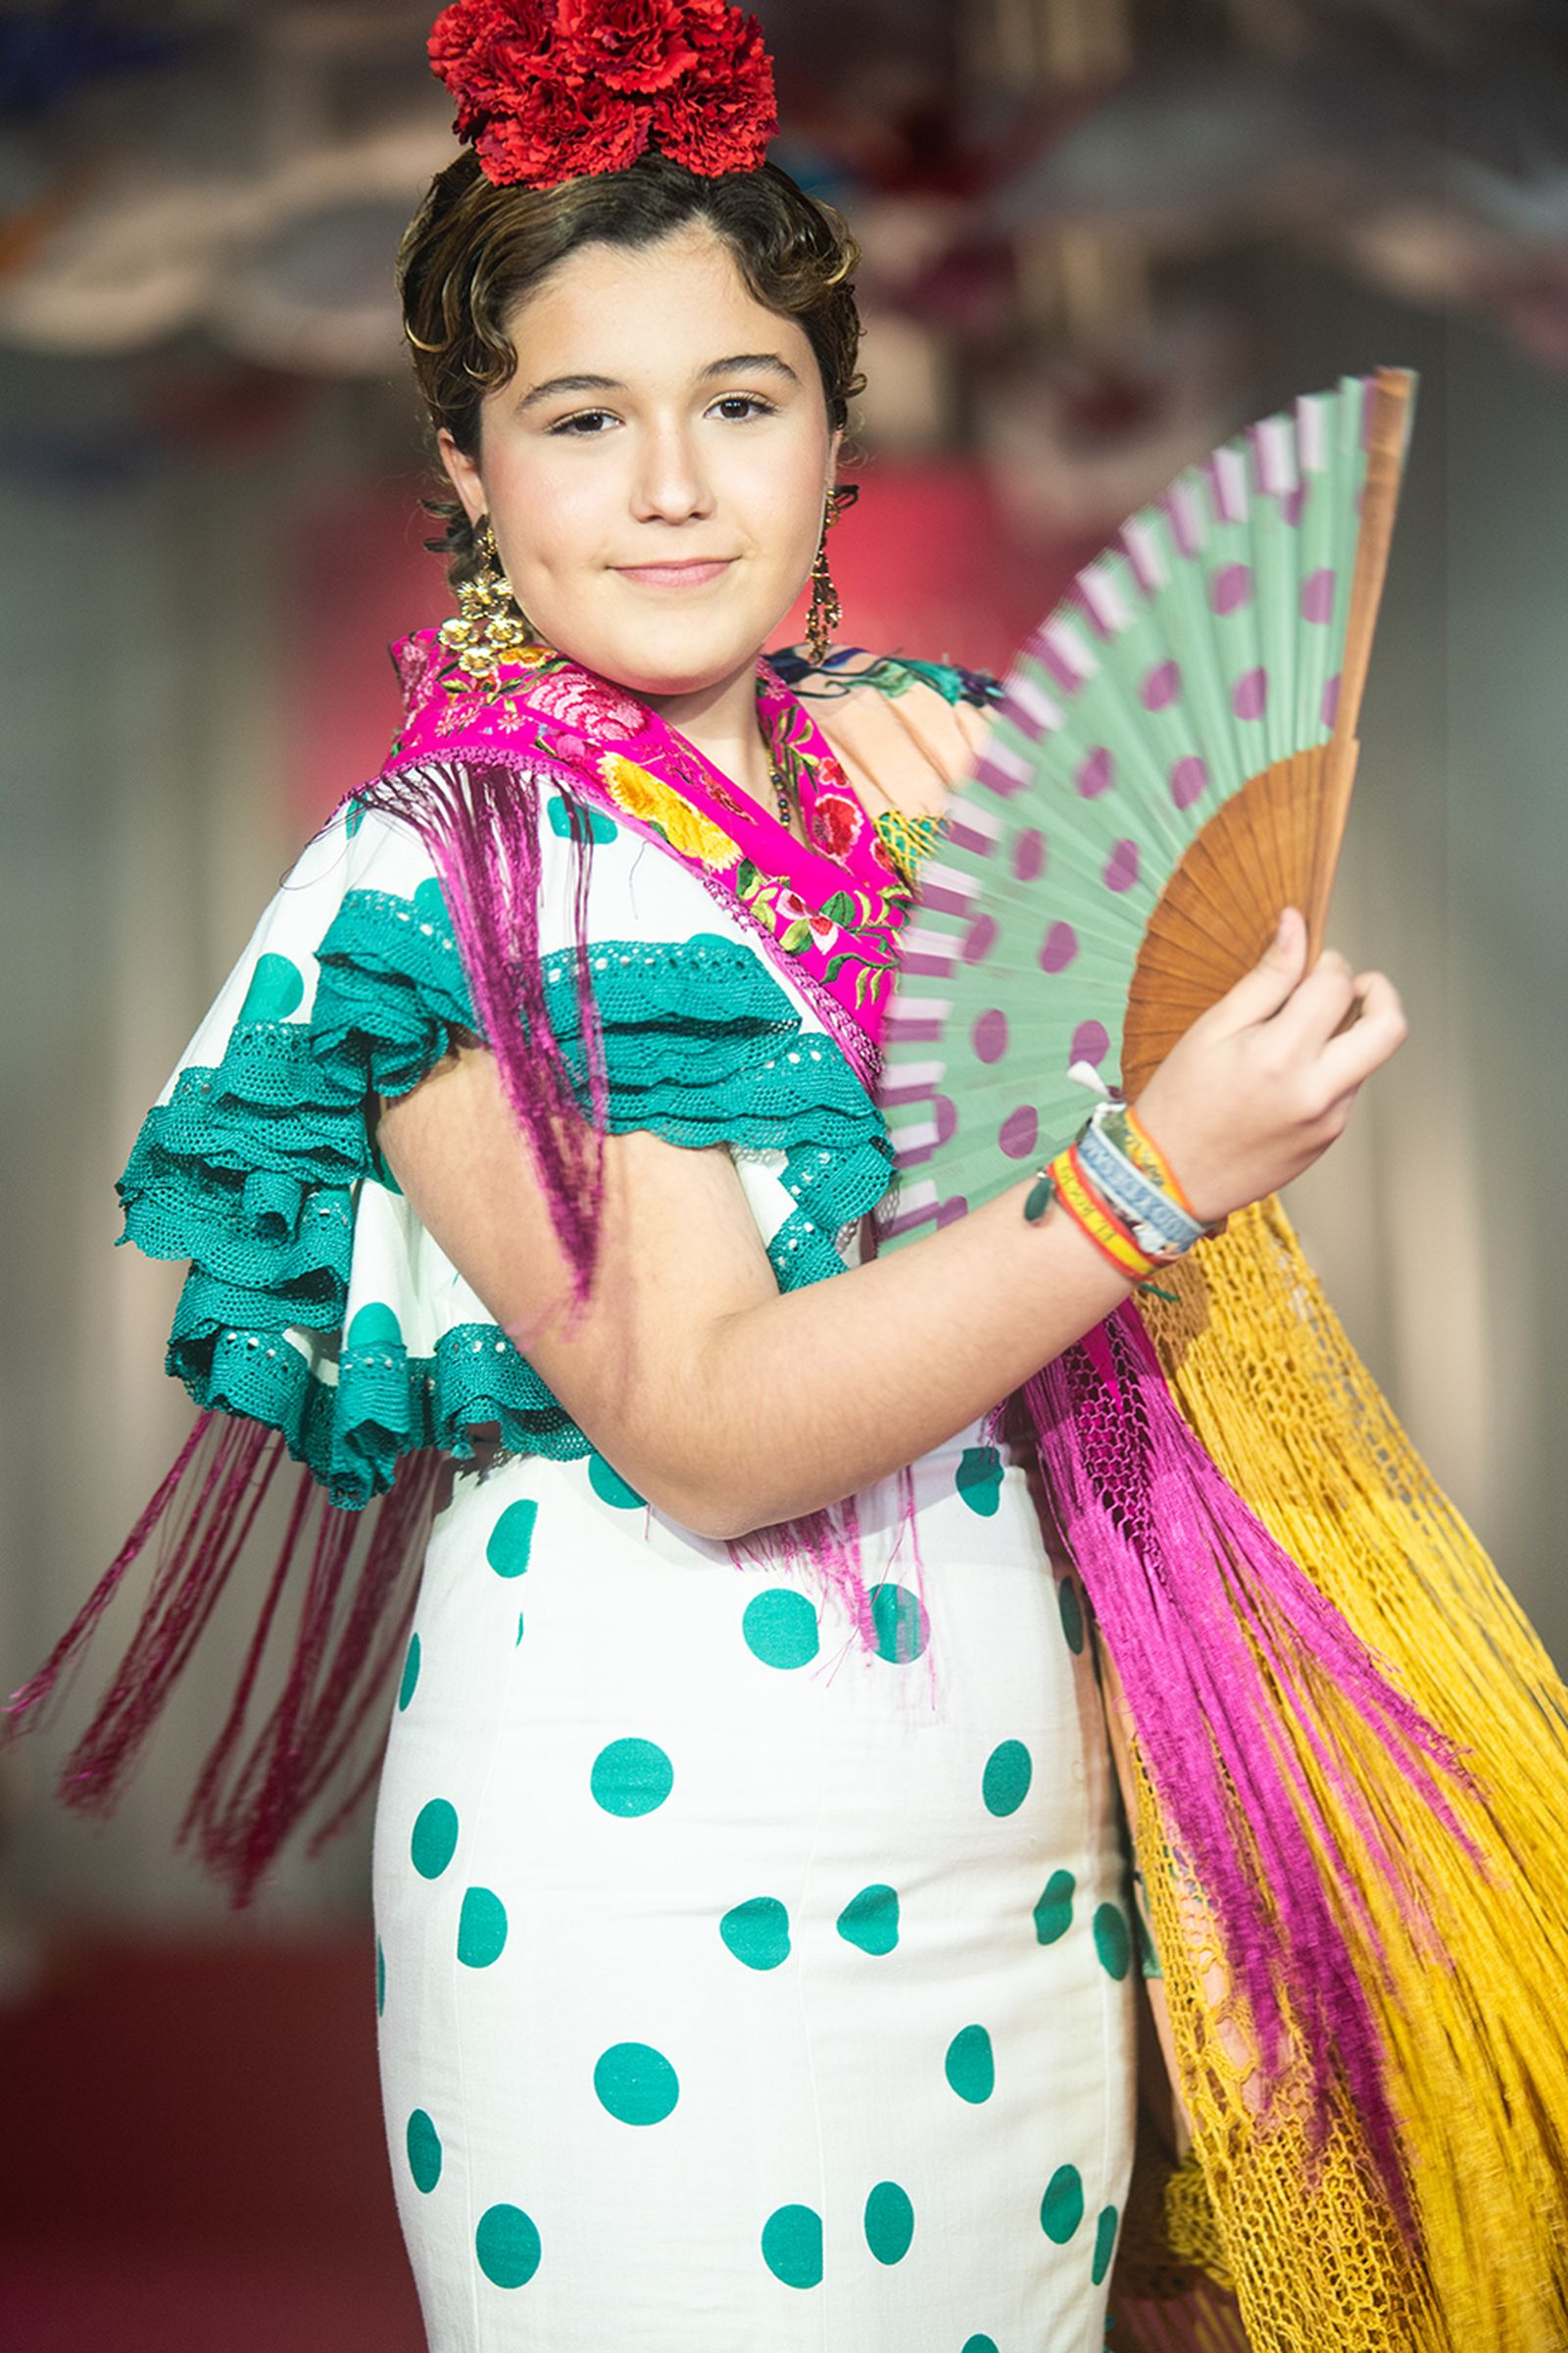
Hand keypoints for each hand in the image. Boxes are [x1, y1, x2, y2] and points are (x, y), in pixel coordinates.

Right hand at [1130, 906, 1407, 1225]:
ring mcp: (1328, 1121)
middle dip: (1380, 993)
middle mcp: (1316, 1092)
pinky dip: (1330, 1069)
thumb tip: (1295, 927)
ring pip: (1368, 1059)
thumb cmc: (1180, 1103)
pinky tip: (1286, 1075)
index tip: (1310, 962)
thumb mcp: (1213, 1030)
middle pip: (1389, 1028)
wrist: (1168, 1181)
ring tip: (1299, 1035)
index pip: (1336, 987)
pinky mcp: (1327, 1140)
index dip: (1328, 963)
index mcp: (1281, 1057)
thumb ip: (1264, 979)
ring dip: (1348, 1034)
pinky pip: (1347, 1090)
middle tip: (1356, 986)